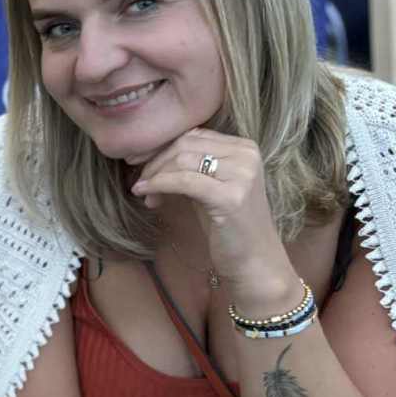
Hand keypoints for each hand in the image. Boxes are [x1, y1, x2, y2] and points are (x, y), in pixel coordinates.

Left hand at [128, 128, 292, 302]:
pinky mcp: (230, 197)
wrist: (255, 262)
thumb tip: (150, 157)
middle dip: (155, 161)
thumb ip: (191, 167)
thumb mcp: (210, 187)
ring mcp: (242, 175)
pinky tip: (146, 195)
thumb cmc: (229, 226)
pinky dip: (159, 185)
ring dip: (155, 175)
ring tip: (145, 193)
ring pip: (182, 160)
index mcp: (245, 147)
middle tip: (140, 181)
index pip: (193, 134)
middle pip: (185, 144)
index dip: (162, 147)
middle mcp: (247, 155)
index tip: (140, 163)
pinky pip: (184, 182)